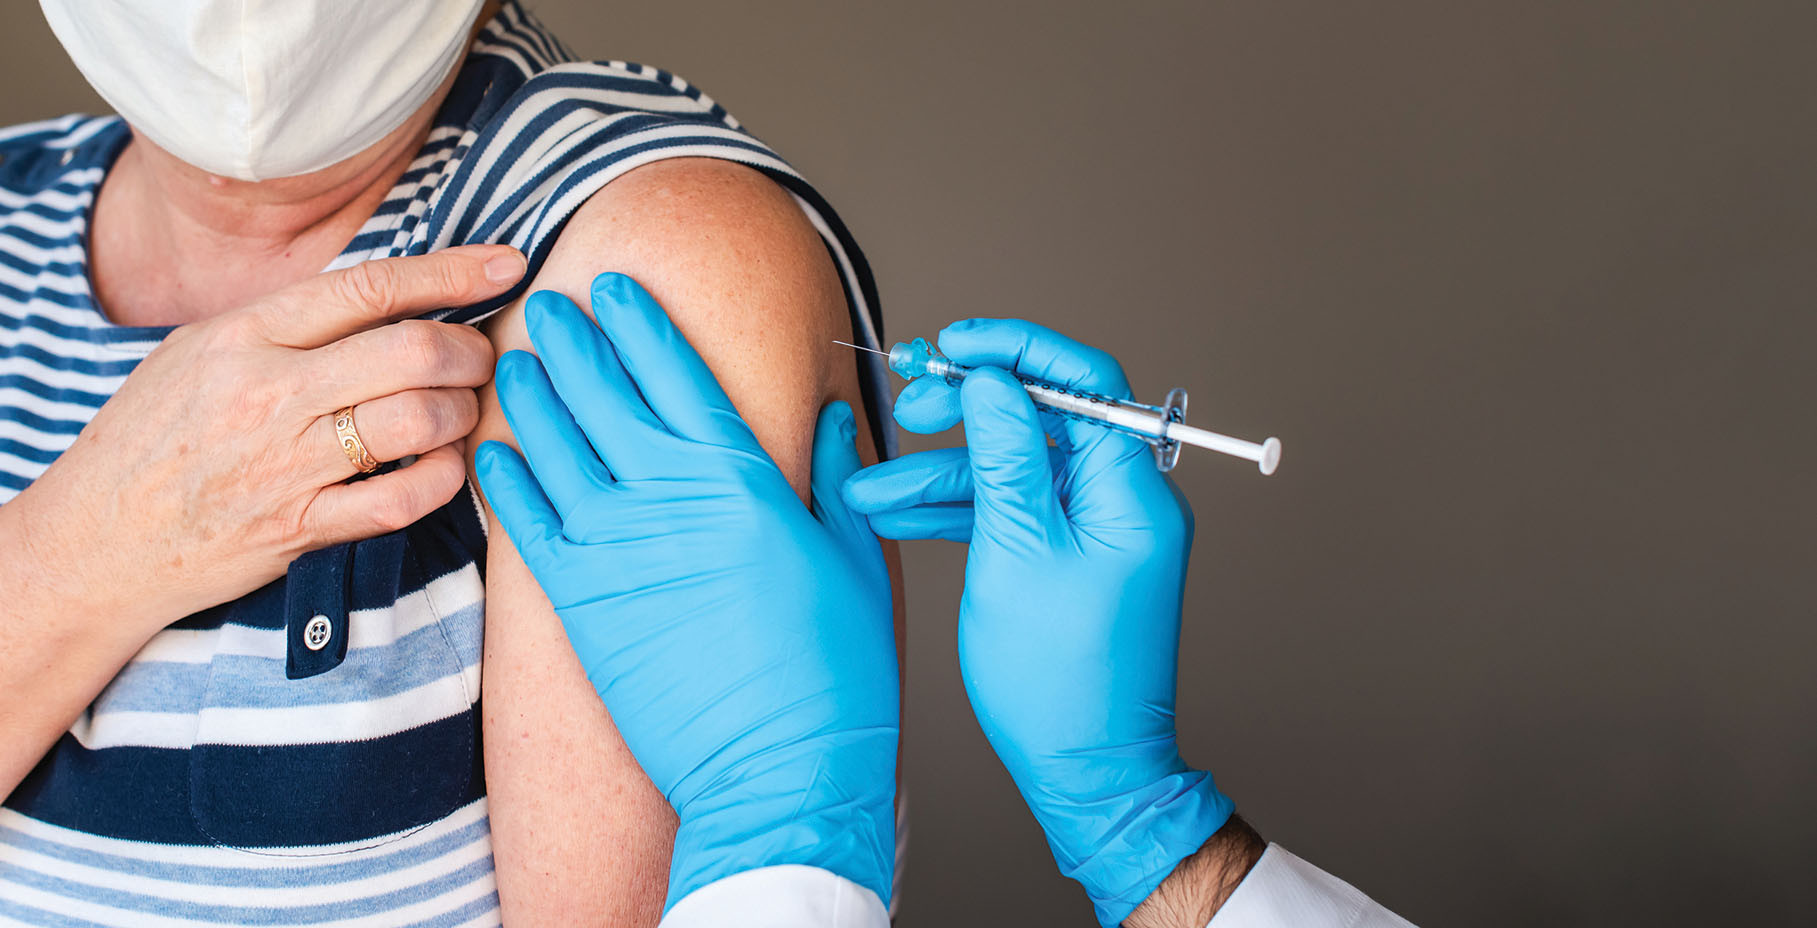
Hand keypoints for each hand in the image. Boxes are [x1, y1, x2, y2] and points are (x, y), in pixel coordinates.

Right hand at [1, 244, 523, 628]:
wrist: (99, 540)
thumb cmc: (156, 435)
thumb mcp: (202, 350)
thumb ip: (290, 321)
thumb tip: (389, 293)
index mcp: (246, 335)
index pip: (370, 286)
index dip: (452, 271)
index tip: (506, 264)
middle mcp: (271, 394)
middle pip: (413, 350)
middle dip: (471, 350)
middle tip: (481, 357)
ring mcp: (289, 464)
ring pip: (419, 420)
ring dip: (463, 412)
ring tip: (461, 410)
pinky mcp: (303, 528)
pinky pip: (404, 498)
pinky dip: (443, 476)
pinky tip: (444, 464)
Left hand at [474, 273, 897, 911]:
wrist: (780, 770)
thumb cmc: (835, 674)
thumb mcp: (855, 561)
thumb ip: (835, 479)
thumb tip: (831, 413)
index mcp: (743, 480)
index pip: (678, 374)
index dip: (641, 323)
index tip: (615, 286)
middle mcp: (671, 499)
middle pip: (605, 396)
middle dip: (572, 342)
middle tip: (546, 305)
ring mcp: (618, 549)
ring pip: (554, 448)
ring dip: (530, 398)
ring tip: (510, 361)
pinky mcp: (582, 605)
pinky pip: (527, 525)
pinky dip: (505, 482)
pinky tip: (491, 452)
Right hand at [842, 318, 1232, 926]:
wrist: (1087, 769)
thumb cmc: (1061, 678)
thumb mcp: (1017, 549)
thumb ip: (1004, 453)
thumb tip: (994, 379)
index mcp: (1132, 488)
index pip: (1083, 380)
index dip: (1016, 349)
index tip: (954, 344)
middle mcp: (1124, 500)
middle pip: (1042, 418)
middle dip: (967, 408)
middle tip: (908, 404)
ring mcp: (1098, 531)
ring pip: (1014, 469)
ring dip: (942, 473)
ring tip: (871, 486)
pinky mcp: (1071, 559)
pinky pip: (1014, 512)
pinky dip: (958, 511)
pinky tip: (896, 513)